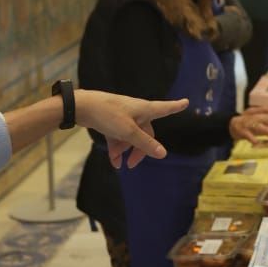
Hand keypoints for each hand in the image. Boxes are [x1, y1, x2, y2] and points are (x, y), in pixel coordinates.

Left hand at [74, 91, 188, 169]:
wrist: (81, 107)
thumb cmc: (108, 114)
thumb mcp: (128, 132)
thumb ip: (145, 144)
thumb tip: (163, 154)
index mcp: (144, 109)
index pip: (165, 108)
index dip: (176, 107)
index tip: (186, 102)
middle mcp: (136, 112)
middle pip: (146, 133)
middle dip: (139, 149)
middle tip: (132, 165)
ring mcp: (123, 117)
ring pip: (130, 137)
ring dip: (125, 150)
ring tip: (118, 163)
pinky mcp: (112, 121)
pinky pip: (119, 137)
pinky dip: (117, 149)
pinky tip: (114, 161)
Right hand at [228, 109, 267, 144]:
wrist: (232, 125)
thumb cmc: (249, 122)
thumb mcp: (259, 118)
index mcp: (260, 115)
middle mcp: (255, 119)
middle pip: (266, 118)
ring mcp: (249, 125)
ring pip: (259, 127)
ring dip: (267, 130)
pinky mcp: (243, 133)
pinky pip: (248, 136)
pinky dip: (252, 139)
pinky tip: (256, 143)